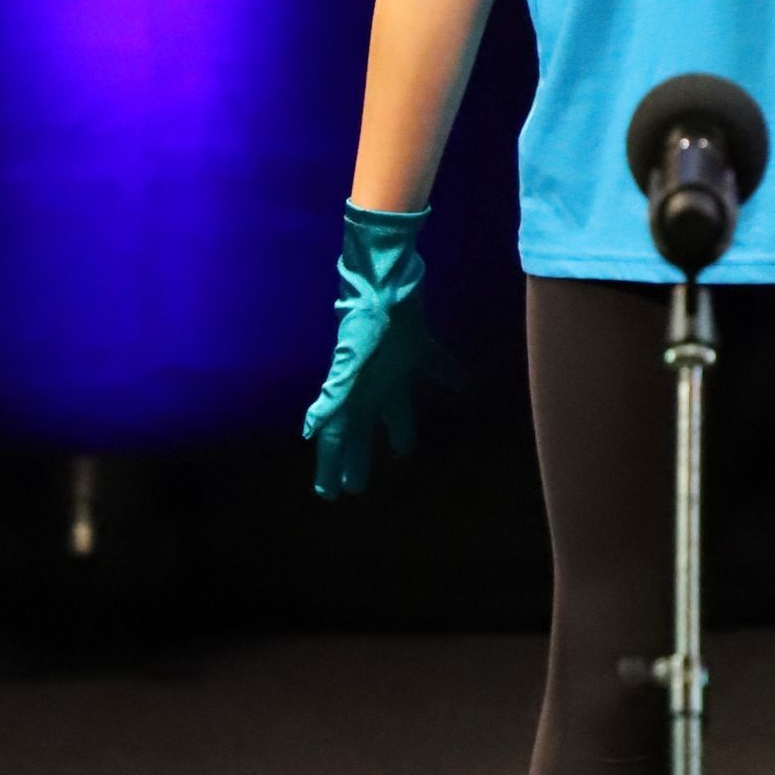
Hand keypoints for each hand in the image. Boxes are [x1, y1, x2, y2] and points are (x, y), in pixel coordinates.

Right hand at [302, 202, 469, 497]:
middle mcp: (370, 383)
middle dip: (358, 457)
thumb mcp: (350, 362)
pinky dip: (449, 375)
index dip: (330, 467)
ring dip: (398, 427)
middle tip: (357, 486)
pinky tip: (465, 385)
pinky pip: (435, 364)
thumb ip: (335, 394)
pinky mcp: (416, 343)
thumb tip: (309, 432)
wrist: (385, 279)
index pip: (336, 437)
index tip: (329, 495)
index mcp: (353, 392)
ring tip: (403, 451)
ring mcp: (393, 364)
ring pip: (395, 405)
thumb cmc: (366, 323)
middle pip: (361, 428)